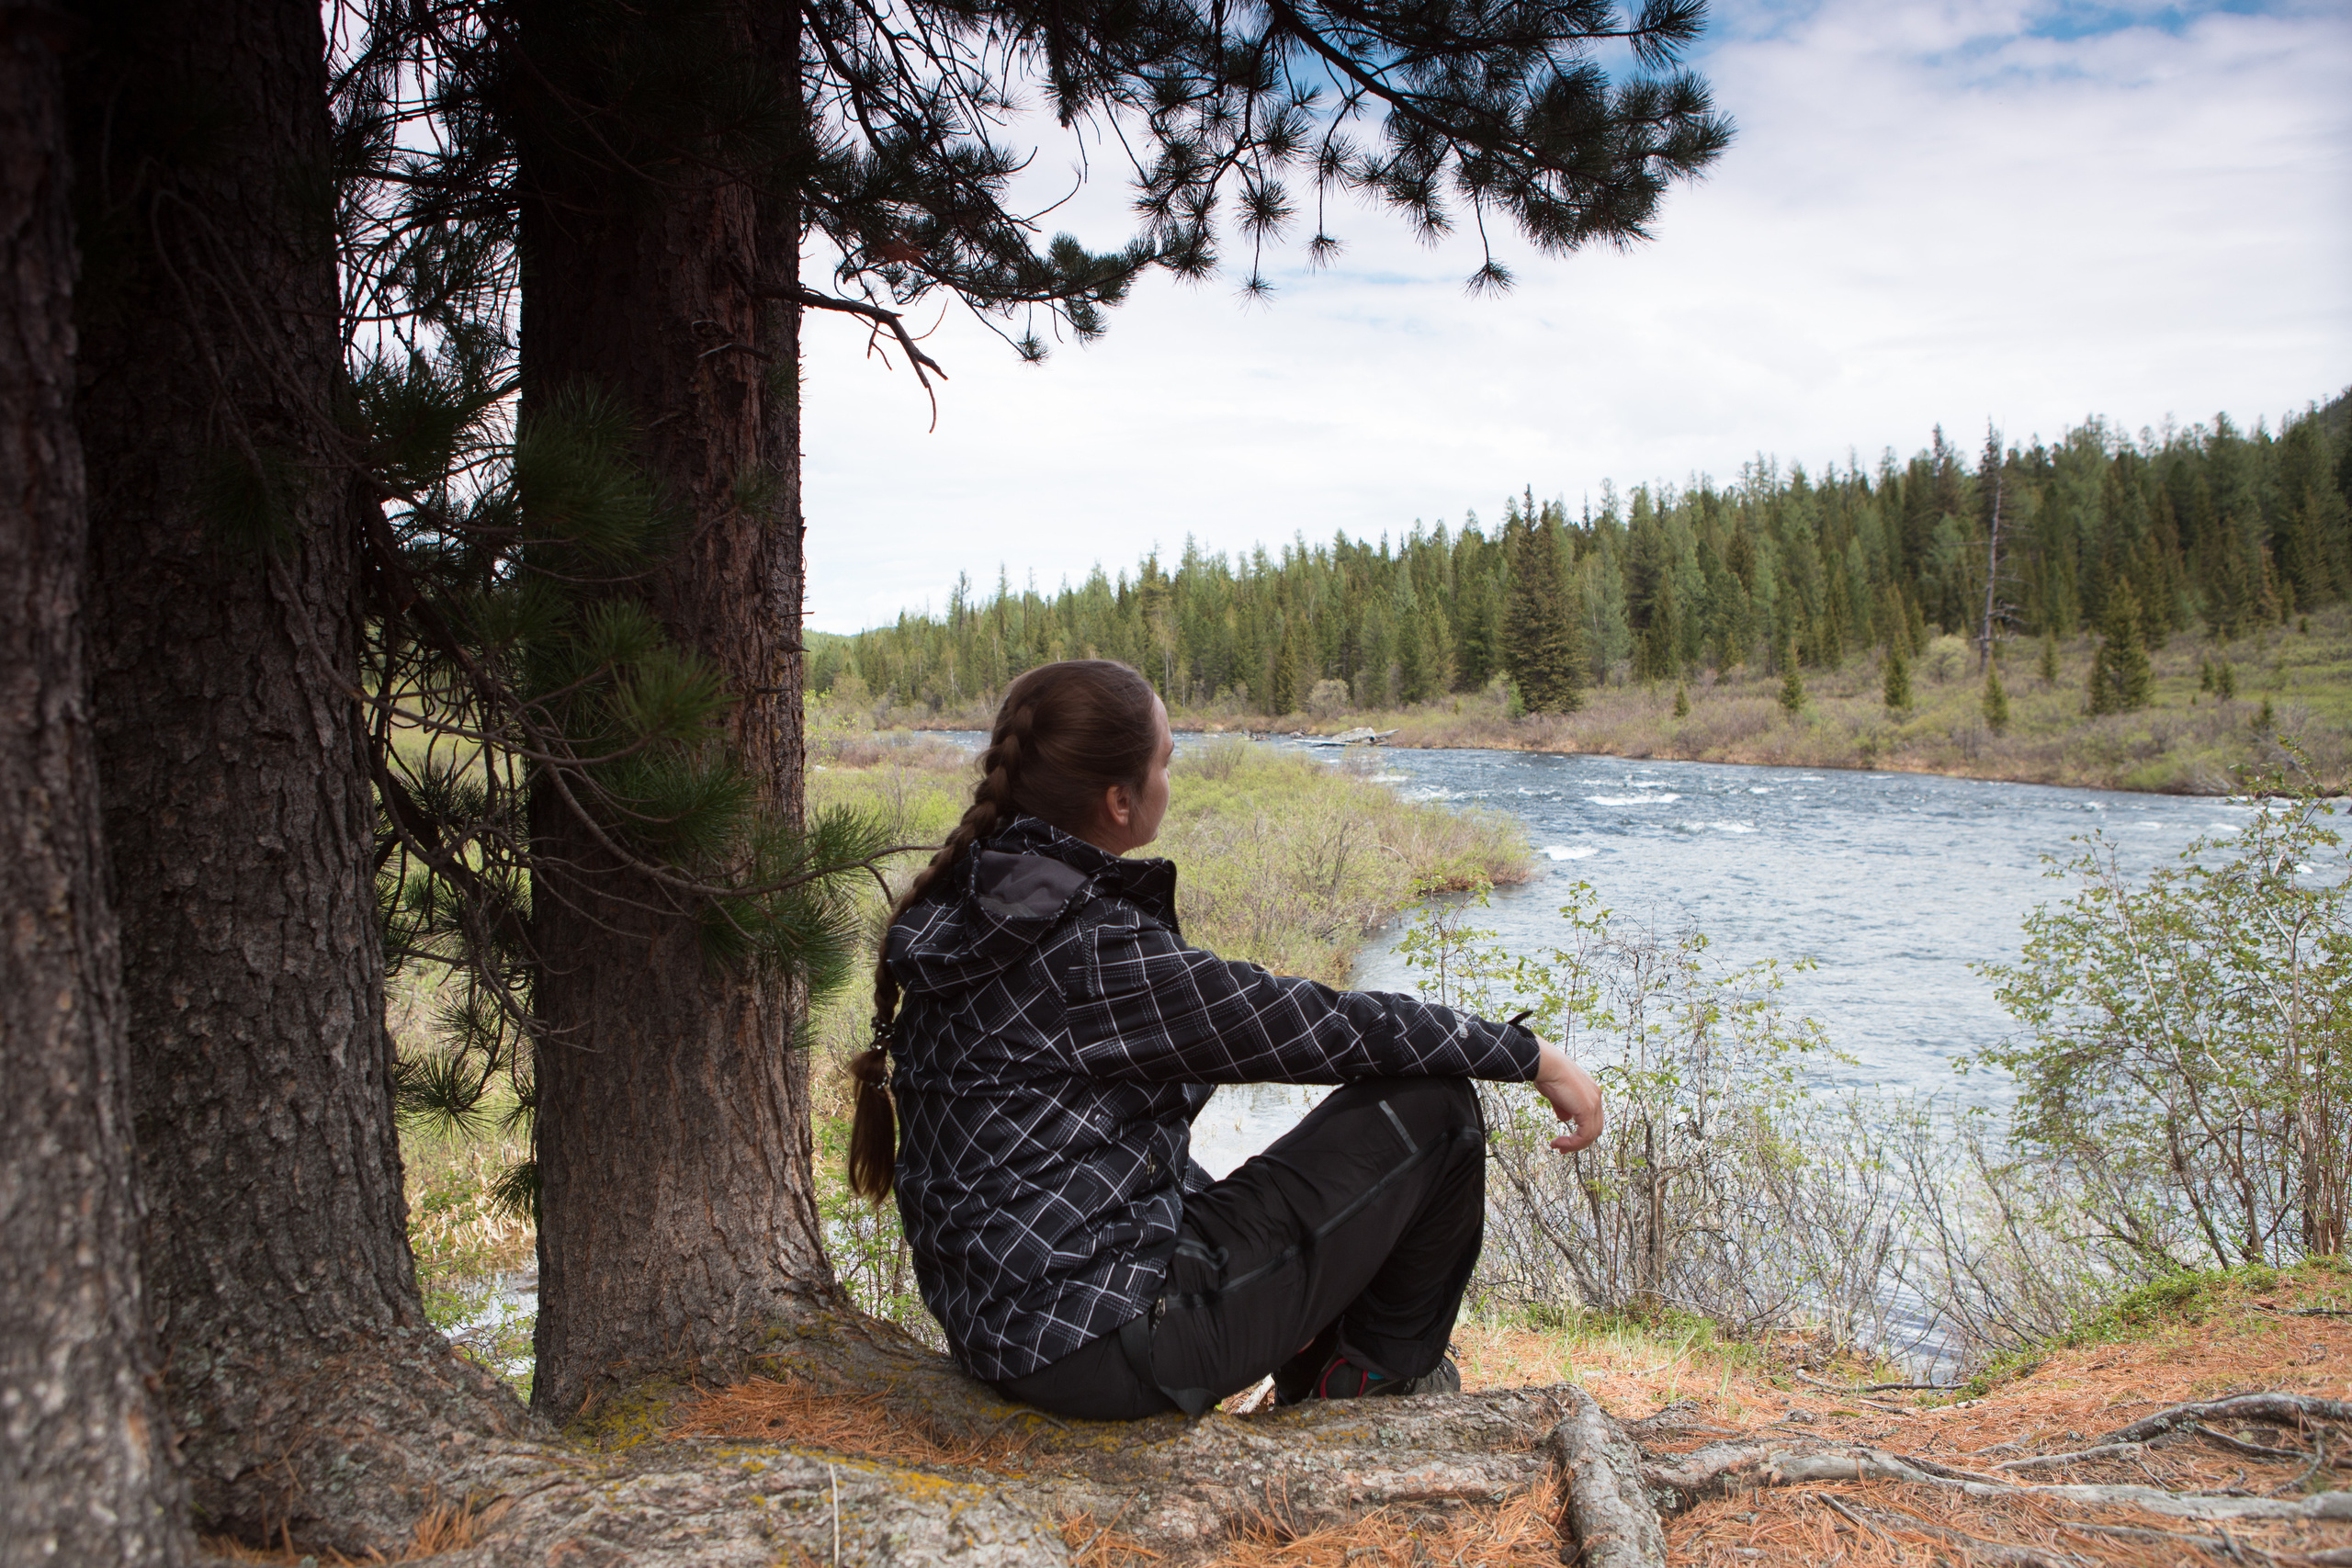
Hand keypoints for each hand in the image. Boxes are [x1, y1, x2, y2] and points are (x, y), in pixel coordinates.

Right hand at [1531, 1038, 1602, 1152]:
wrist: (1545, 1064)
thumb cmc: (1547, 1074)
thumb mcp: (1556, 1094)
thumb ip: (1563, 1107)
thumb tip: (1565, 1118)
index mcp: (1591, 1092)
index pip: (1592, 1118)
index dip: (1580, 1132)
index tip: (1564, 1139)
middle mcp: (1596, 1097)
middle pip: (1595, 1128)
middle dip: (1579, 1142)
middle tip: (1562, 1148)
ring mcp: (1594, 1103)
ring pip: (1591, 1134)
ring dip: (1575, 1145)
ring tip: (1559, 1146)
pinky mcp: (1587, 1109)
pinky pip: (1584, 1135)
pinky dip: (1573, 1143)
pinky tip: (1559, 1143)